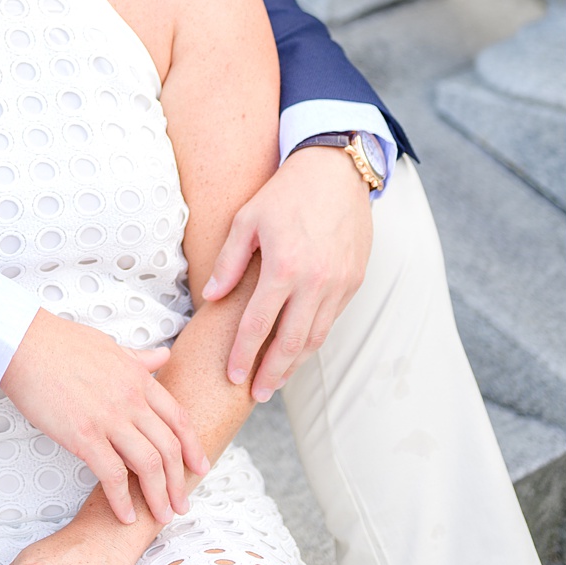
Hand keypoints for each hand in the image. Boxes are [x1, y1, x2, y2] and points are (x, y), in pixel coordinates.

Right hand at [0, 312, 208, 526]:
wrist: (25, 345)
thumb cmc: (62, 344)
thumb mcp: (112, 347)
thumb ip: (140, 359)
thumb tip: (163, 356)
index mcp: (140, 379)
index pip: (178, 419)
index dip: (192, 447)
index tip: (201, 467)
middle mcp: (132, 400)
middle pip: (168, 447)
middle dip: (179, 480)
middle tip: (182, 504)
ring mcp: (110, 418)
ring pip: (148, 464)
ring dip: (158, 495)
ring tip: (162, 515)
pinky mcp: (83, 435)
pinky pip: (113, 474)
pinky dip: (123, 499)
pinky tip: (126, 516)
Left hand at [200, 144, 372, 401]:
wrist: (337, 171)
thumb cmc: (286, 192)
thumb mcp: (246, 219)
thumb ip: (228, 262)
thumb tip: (211, 298)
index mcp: (284, 267)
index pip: (258, 326)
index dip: (244, 356)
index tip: (233, 377)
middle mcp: (316, 280)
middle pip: (292, 343)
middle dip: (272, 373)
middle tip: (257, 394)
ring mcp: (339, 282)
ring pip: (316, 336)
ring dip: (296, 362)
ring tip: (278, 378)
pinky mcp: (354, 279)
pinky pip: (332, 318)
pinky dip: (314, 337)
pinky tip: (299, 346)